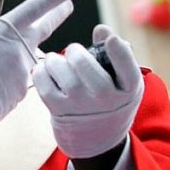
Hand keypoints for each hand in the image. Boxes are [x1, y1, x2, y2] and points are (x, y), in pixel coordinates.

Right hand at [0, 0, 78, 140]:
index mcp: (6, 28)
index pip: (37, 6)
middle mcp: (21, 46)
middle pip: (45, 27)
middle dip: (58, 14)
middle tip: (69, 6)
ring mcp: (25, 69)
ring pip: (24, 57)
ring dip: (12, 57)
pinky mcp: (24, 90)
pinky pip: (18, 78)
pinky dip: (6, 78)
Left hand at [32, 24, 143, 158]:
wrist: (96, 139)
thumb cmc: (110, 98)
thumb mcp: (122, 80)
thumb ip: (115, 53)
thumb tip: (101, 30)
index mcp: (128, 88)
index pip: (127, 68)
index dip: (119, 51)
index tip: (111, 40)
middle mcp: (106, 98)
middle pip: (84, 63)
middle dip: (74, 51)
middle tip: (73, 52)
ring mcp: (81, 105)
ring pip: (61, 70)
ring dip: (55, 60)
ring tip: (57, 61)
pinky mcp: (59, 110)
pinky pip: (44, 83)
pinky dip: (41, 72)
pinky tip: (45, 70)